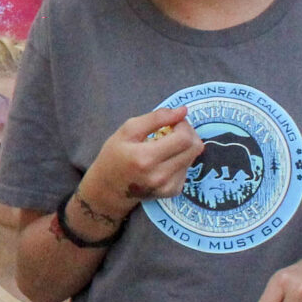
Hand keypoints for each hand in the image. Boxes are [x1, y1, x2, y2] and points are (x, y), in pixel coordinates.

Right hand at [80, 106, 201, 222]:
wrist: (107, 190)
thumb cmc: (113, 157)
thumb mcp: (126, 132)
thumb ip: (155, 118)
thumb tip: (183, 110)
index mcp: (145, 158)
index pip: (184, 138)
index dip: (183, 125)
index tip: (172, 122)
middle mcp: (159, 175)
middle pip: (194, 147)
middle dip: (188, 133)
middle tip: (173, 130)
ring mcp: (167, 186)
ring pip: (193, 157)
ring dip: (184, 147)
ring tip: (166, 145)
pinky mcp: (173, 191)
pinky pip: (187, 169)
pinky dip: (180, 160)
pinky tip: (165, 160)